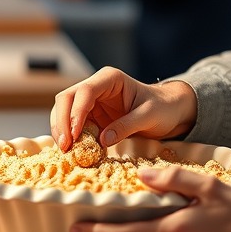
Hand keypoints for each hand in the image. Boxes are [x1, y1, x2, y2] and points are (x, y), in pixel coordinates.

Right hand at [51, 67, 196, 150]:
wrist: (169, 112)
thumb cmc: (162, 107)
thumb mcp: (150, 116)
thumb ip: (127, 126)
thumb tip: (102, 140)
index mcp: (110, 79)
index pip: (85, 91)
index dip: (76, 112)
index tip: (75, 134)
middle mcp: (96, 87)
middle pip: (67, 99)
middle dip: (62, 122)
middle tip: (65, 146)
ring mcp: (91, 103)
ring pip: (64, 112)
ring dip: (61, 131)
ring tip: (66, 152)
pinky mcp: (91, 118)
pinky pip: (72, 127)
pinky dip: (69, 138)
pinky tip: (71, 152)